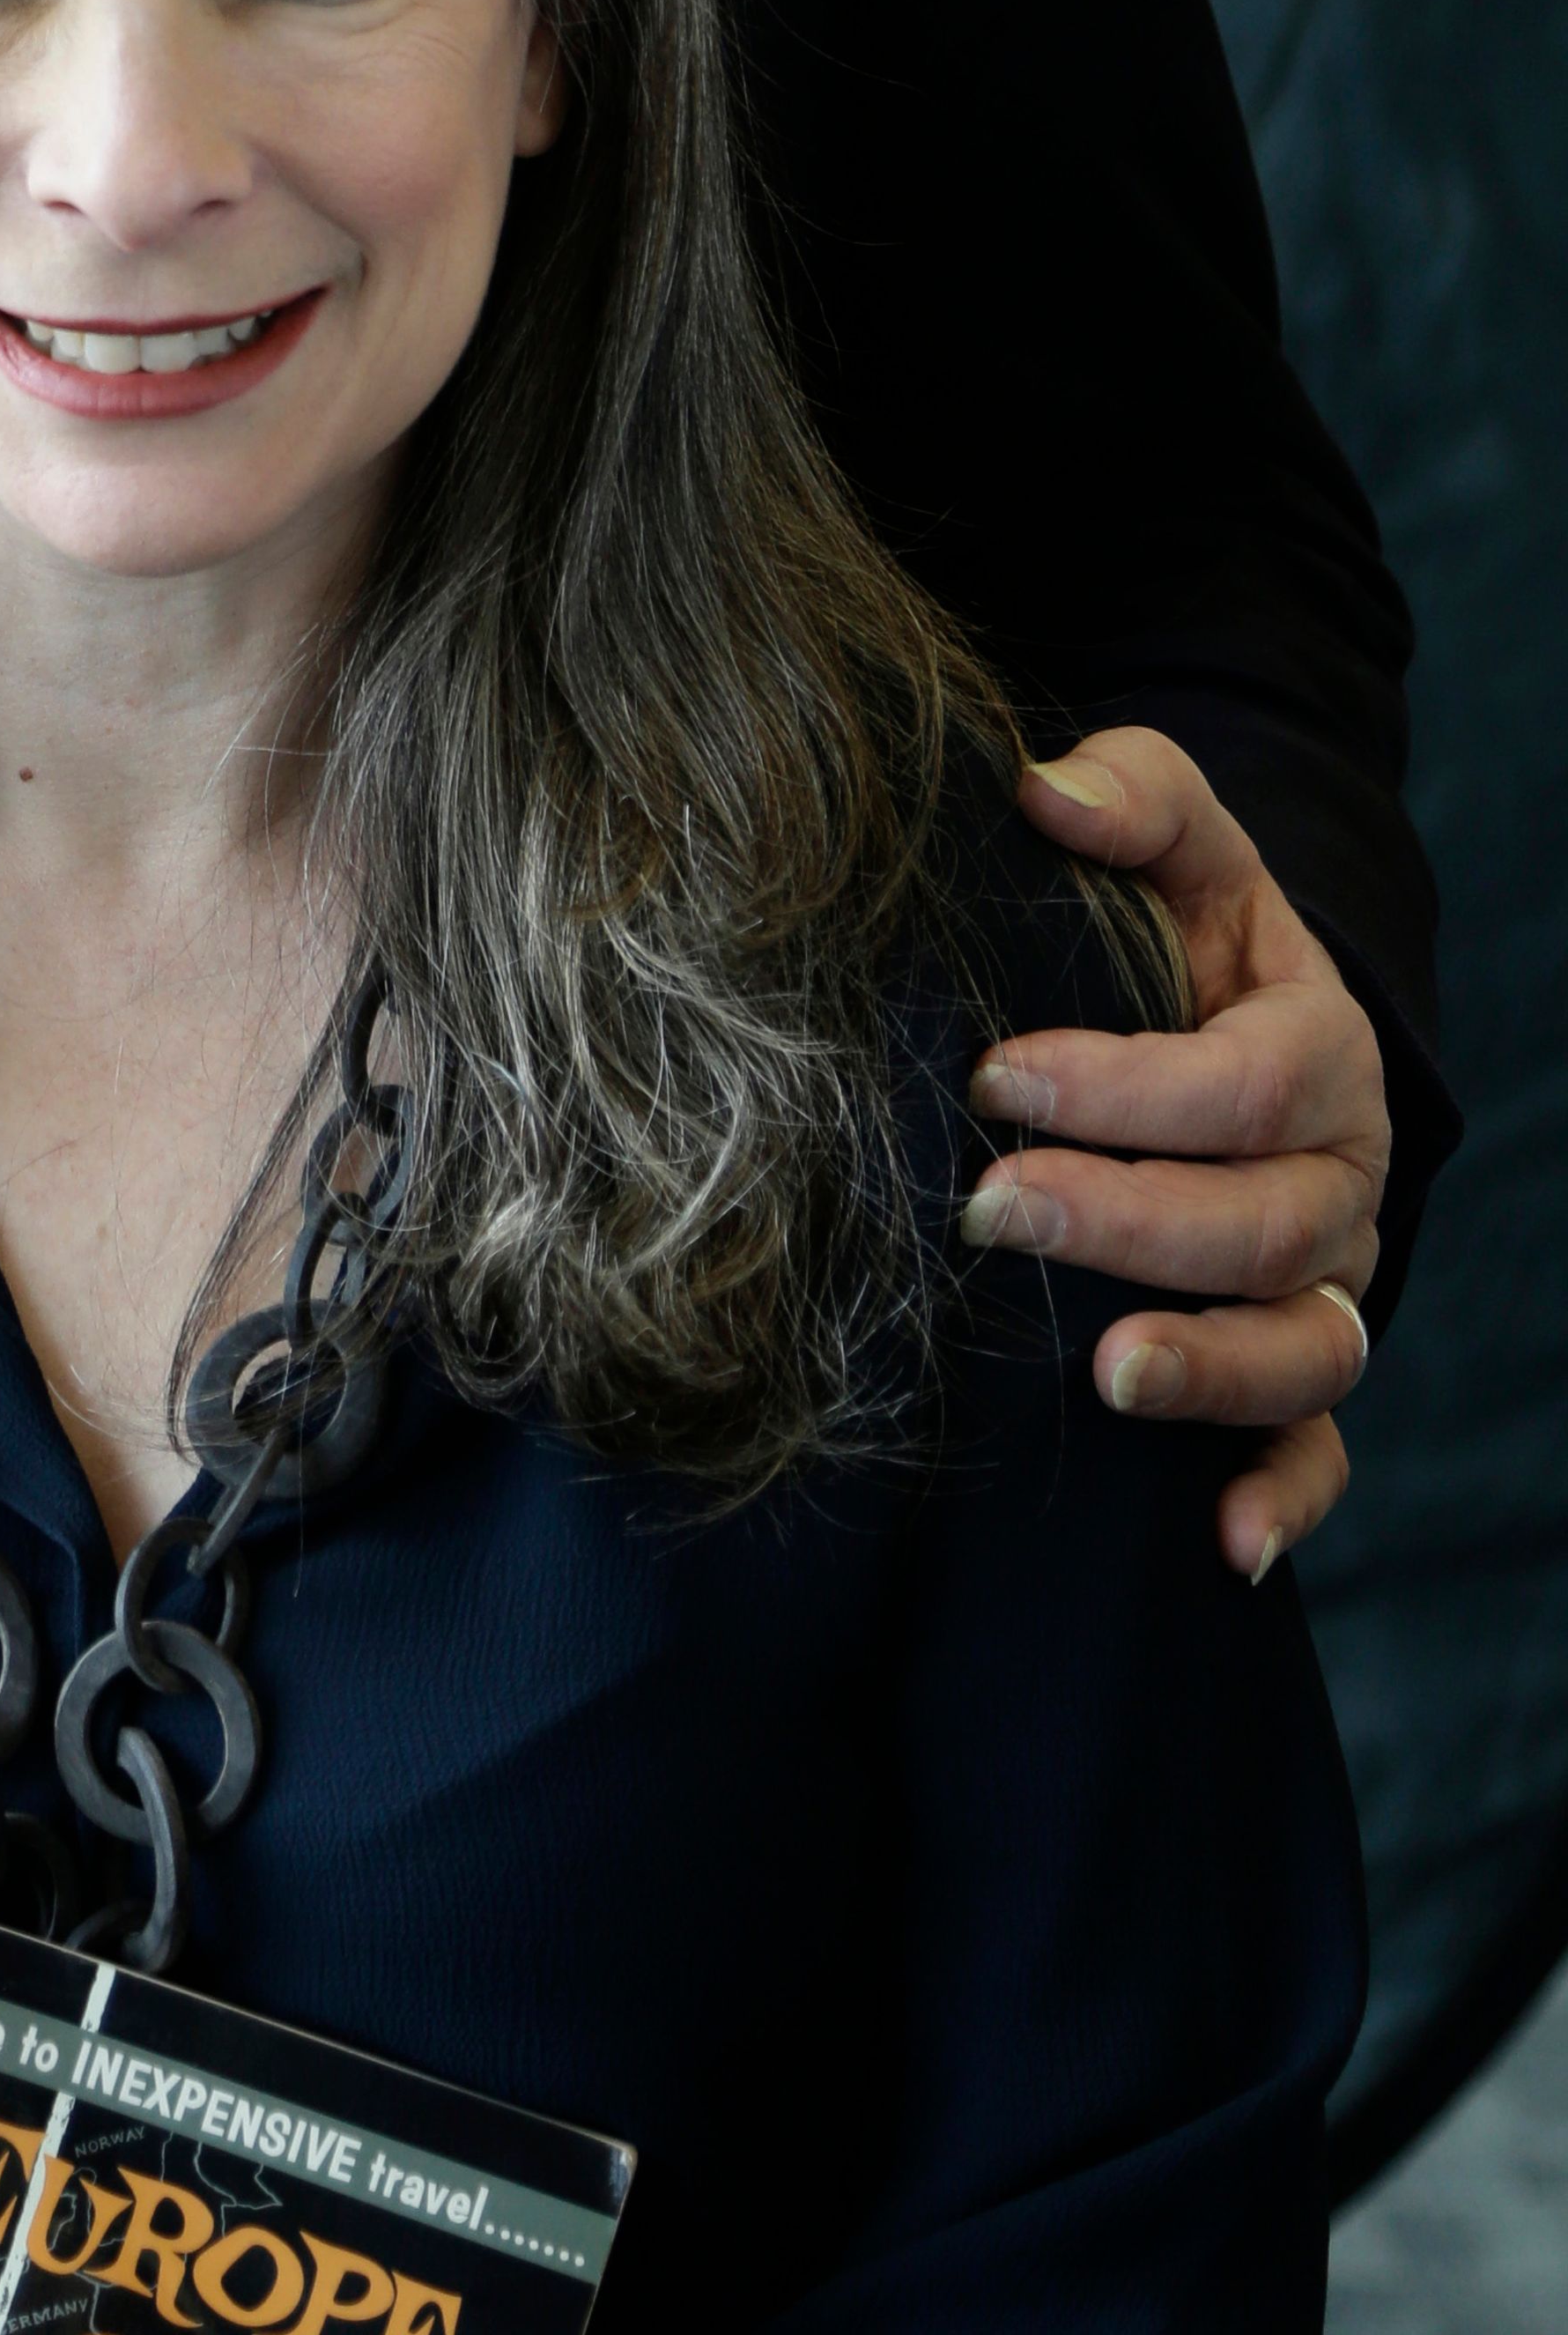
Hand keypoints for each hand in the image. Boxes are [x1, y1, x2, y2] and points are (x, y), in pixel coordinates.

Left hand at [960, 728, 1388, 1582]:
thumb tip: (1040, 791)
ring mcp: (1325, 1283)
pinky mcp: (1299, 1369)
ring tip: (1104, 1372)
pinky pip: (1319, 1451)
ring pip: (1302, 1347)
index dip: (1127, 1085)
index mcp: (1318, 1049)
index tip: (998, 1076)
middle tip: (995, 1208)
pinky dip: (1284, 1498)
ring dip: (1210, 1366)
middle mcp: (1338, 1178)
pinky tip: (1224, 1542)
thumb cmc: (1177, 939)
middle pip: (1263, 1221)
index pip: (1246, 1081)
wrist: (1223, 1032)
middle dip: (1131, 1220)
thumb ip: (1128, 795)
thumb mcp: (1175, 850)